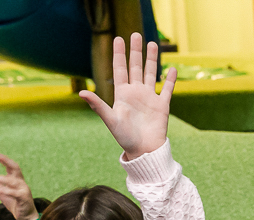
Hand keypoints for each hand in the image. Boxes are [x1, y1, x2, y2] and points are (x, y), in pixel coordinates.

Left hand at [0, 153, 37, 219]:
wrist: (26, 217)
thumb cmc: (15, 204)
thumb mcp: (4, 193)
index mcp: (17, 180)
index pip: (11, 166)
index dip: (4, 160)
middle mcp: (21, 182)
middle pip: (15, 168)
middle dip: (6, 161)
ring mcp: (24, 189)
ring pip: (13, 181)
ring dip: (2, 178)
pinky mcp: (24, 198)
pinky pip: (14, 192)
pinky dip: (5, 190)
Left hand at [79, 33, 176, 160]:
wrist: (144, 151)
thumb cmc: (125, 138)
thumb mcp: (110, 120)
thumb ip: (98, 105)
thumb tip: (81, 93)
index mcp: (122, 94)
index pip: (120, 69)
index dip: (119, 54)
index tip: (117, 39)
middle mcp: (136, 93)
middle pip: (135, 67)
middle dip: (135, 51)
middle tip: (135, 35)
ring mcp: (149, 98)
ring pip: (150, 73)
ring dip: (152, 59)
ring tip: (153, 43)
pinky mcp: (162, 105)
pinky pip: (166, 89)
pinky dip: (169, 79)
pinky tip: (171, 68)